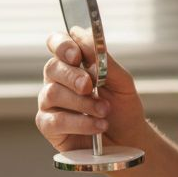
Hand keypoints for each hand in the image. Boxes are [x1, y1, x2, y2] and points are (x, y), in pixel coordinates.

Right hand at [35, 31, 146, 154]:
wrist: (128, 140)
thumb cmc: (123, 109)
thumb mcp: (122, 82)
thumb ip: (104, 60)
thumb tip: (83, 36)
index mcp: (73, 64)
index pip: (57, 43)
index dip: (62, 45)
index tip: (77, 56)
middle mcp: (57, 81)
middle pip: (52, 67)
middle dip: (73, 77)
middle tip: (92, 87)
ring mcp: (50, 103)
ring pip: (53, 93)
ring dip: (82, 103)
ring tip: (104, 112)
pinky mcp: (49, 126)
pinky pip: (56, 120)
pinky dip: (80, 123)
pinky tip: (97, 126)